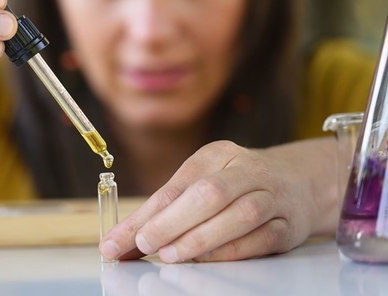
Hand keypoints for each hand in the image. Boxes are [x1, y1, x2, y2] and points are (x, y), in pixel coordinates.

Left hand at [99, 140, 334, 262]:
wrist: (299, 181)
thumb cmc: (236, 184)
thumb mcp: (201, 182)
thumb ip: (165, 210)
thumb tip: (122, 241)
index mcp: (217, 154)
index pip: (175, 186)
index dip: (144, 215)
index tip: (117, 240)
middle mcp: (246, 170)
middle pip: (208, 194)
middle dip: (171, 223)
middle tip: (144, 245)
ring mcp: (272, 195)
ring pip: (239, 215)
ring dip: (201, 238)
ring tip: (171, 255)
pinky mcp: (289, 223)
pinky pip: (262, 238)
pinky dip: (232, 251)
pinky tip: (209, 260)